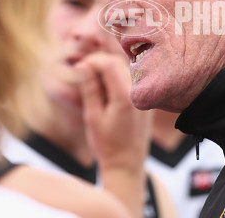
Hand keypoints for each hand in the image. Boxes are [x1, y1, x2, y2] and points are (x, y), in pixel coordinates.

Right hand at [75, 51, 151, 171]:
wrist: (127, 163)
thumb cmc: (106, 144)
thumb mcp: (92, 117)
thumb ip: (90, 89)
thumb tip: (83, 66)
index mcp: (125, 97)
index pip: (109, 64)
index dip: (92, 61)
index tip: (79, 67)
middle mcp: (138, 93)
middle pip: (118, 63)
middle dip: (99, 63)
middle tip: (83, 72)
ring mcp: (143, 96)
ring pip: (125, 69)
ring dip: (108, 69)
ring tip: (92, 82)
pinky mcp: (145, 99)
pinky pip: (131, 79)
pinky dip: (117, 77)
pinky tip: (105, 90)